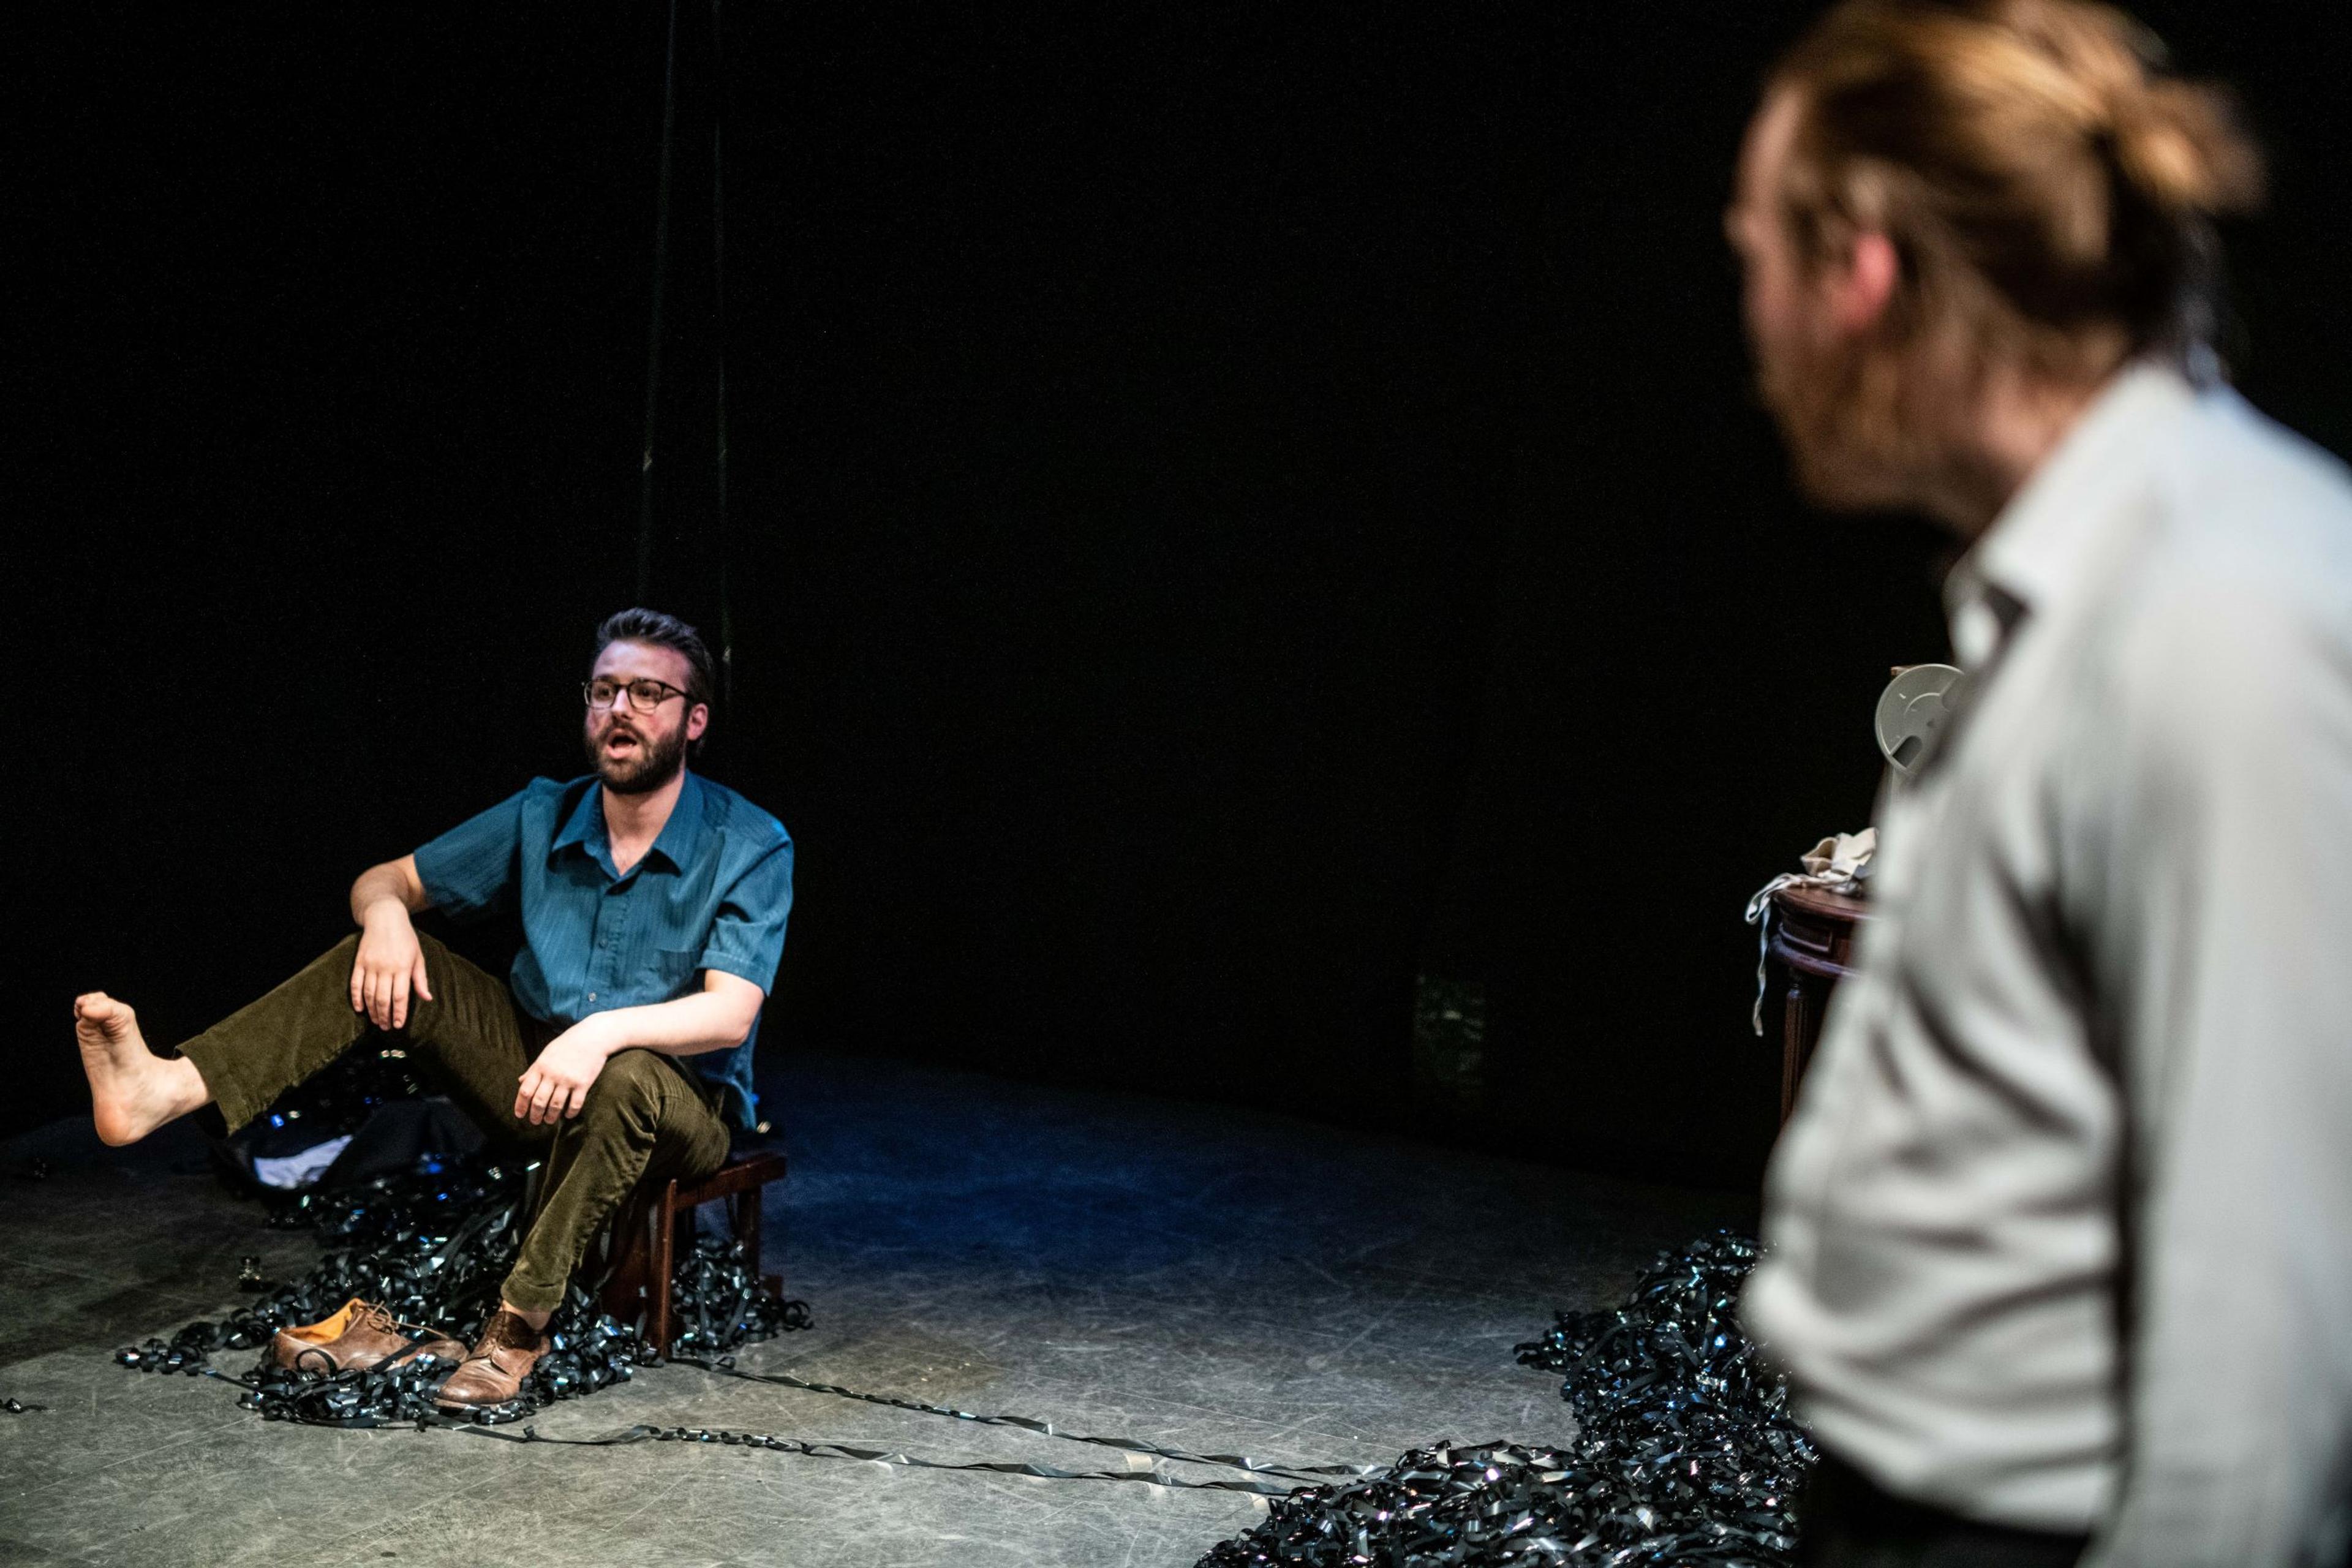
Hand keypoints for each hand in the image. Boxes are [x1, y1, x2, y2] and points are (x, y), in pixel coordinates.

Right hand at [349, 903, 432, 1029]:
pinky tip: (360, 1008)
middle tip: (385, 1027)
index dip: (399, 1013)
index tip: (398, 1025)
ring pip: (369, 993)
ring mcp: (370, 965)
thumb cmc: (405, 938)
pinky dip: (356, 998)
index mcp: (403, 967)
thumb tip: (427, 998)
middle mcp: (385, 967)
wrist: (385, 918)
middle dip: (384, 1016)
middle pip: (383, 998)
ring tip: (376, 1021)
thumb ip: (420, 979)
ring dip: (372, 1010)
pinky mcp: (359, 962)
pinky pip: (355, 983)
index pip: (400, 996)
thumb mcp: (418, 956)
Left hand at [515, 1023, 610, 1124]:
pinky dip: (570, 1113)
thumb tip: (520, 1082)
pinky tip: (568, 1115)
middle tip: (535, 1122)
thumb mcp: (547, 1054)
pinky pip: (575, 1104)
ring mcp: (568, 1080)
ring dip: (550, 1117)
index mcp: (541, 1066)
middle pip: (539, 1102)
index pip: (526, 1091)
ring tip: (549, 1120)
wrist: (593, 1037)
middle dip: (535, 1115)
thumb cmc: (567, 1044)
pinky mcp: (583, 1083)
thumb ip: (533, 1069)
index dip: (521, 1105)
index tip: (520, 1115)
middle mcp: (553, 1074)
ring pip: (555, 1106)